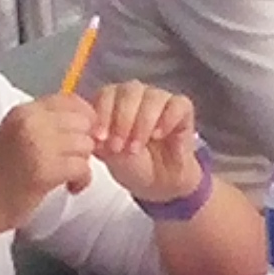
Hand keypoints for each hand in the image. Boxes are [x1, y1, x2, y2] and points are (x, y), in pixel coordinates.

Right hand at [0, 95, 102, 228]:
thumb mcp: (16, 134)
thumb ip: (44, 124)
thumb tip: (84, 121)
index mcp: (23, 111)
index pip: (70, 100)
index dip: (84, 118)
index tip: (81, 137)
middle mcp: (30, 123)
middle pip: (83, 122)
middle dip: (85, 142)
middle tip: (74, 160)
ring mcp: (37, 145)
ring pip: (86, 144)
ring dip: (84, 163)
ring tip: (69, 177)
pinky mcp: (45, 170)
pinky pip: (82, 167)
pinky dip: (82, 180)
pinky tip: (70, 188)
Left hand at [85, 80, 208, 207]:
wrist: (158, 183)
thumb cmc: (132, 165)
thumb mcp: (110, 155)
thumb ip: (101, 140)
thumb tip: (91, 132)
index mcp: (114, 101)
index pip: (107, 93)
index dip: (103, 114)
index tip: (100, 138)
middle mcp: (137, 95)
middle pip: (129, 91)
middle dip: (121, 120)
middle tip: (117, 146)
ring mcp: (160, 99)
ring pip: (152, 97)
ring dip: (142, 123)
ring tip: (136, 148)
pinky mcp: (182, 109)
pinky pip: (177, 104)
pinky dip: (166, 119)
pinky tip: (158, 136)